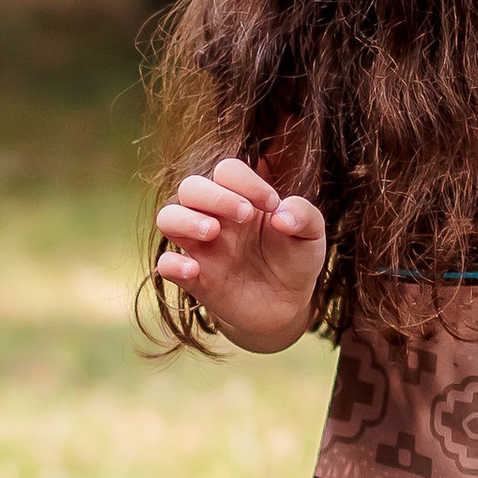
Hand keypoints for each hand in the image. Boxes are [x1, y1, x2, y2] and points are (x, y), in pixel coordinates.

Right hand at [154, 157, 326, 347]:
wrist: (287, 306)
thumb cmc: (295, 261)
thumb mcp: (311, 236)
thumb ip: (305, 216)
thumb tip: (281, 215)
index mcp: (241, 199)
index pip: (227, 171)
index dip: (246, 181)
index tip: (271, 204)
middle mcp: (216, 217)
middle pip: (191, 187)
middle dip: (215, 196)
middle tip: (245, 216)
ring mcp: (202, 248)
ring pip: (167, 218)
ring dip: (185, 220)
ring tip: (213, 232)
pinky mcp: (195, 280)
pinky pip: (165, 266)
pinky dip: (172, 265)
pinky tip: (195, 270)